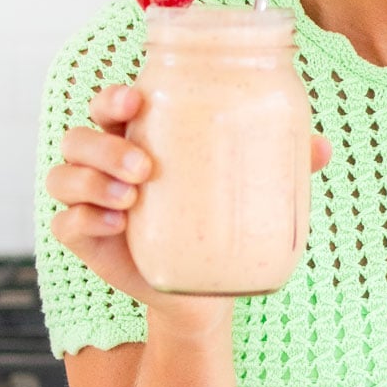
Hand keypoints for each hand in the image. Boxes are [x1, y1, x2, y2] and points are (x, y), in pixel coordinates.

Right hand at [46, 83, 331, 323]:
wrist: (207, 291)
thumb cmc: (223, 222)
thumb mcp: (252, 190)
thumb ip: (281, 165)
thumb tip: (321, 148)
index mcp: (143, 138)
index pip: (112, 104)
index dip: (114, 96)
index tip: (136, 99)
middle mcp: (109, 164)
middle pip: (81, 135)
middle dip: (106, 144)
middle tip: (145, 166)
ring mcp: (93, 201)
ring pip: (65, 174)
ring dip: (93, 180)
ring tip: (132, 198)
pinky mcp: (86, 239)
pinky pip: (65, 222)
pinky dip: (85, 218)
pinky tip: (118, 223)